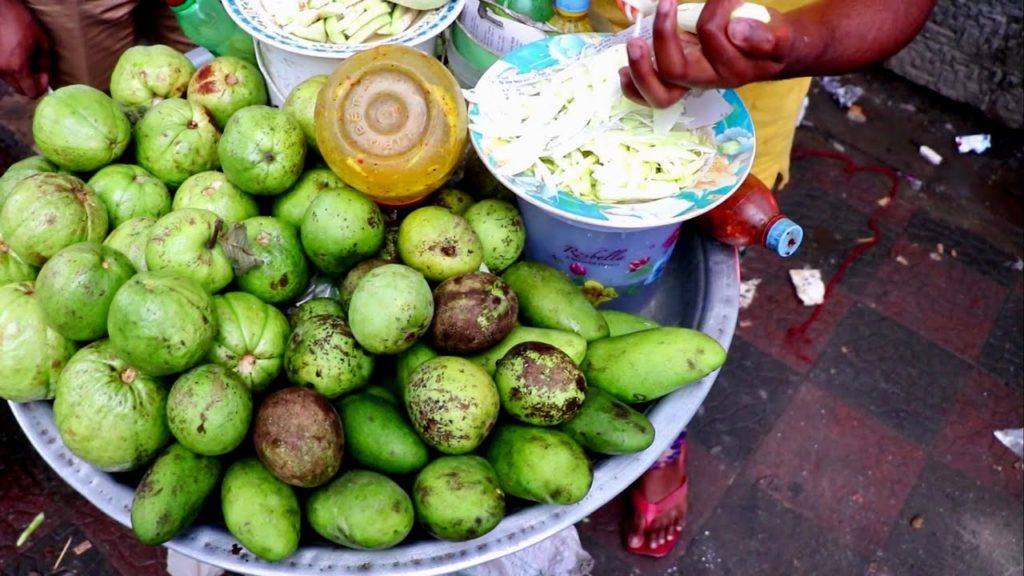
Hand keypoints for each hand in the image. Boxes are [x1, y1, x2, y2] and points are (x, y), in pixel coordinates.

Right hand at [0, 0, 52, 98]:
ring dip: (21, 77)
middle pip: (20, 90)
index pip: (31, 93)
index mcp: (17, 68)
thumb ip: (45, 65)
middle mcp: (3, 71)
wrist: (1, 10)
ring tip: (25, 60)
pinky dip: (11, 70)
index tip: (44, 77)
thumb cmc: (21, 23)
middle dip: (31, 83)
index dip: (41, 87)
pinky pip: (4, 73)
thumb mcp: (42, 43)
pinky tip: (16, 57)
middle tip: (37, 70)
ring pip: (11, 82)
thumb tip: (46, 77)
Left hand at [619, 0, 792, 107]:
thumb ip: (764, 36)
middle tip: (664, 5)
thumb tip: (736, 30)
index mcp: (732, 67)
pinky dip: (633, 85)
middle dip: (664, 39)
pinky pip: (650, 94)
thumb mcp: (777, 36)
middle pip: (677, 72)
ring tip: (633, 44)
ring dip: (641, 71)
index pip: (713, 37)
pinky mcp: (675, 77)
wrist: (768, 54)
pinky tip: (622, 70)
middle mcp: (706, 79)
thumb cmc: (769, 41)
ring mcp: (688, 81)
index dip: (714, 10)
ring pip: (660, 94)